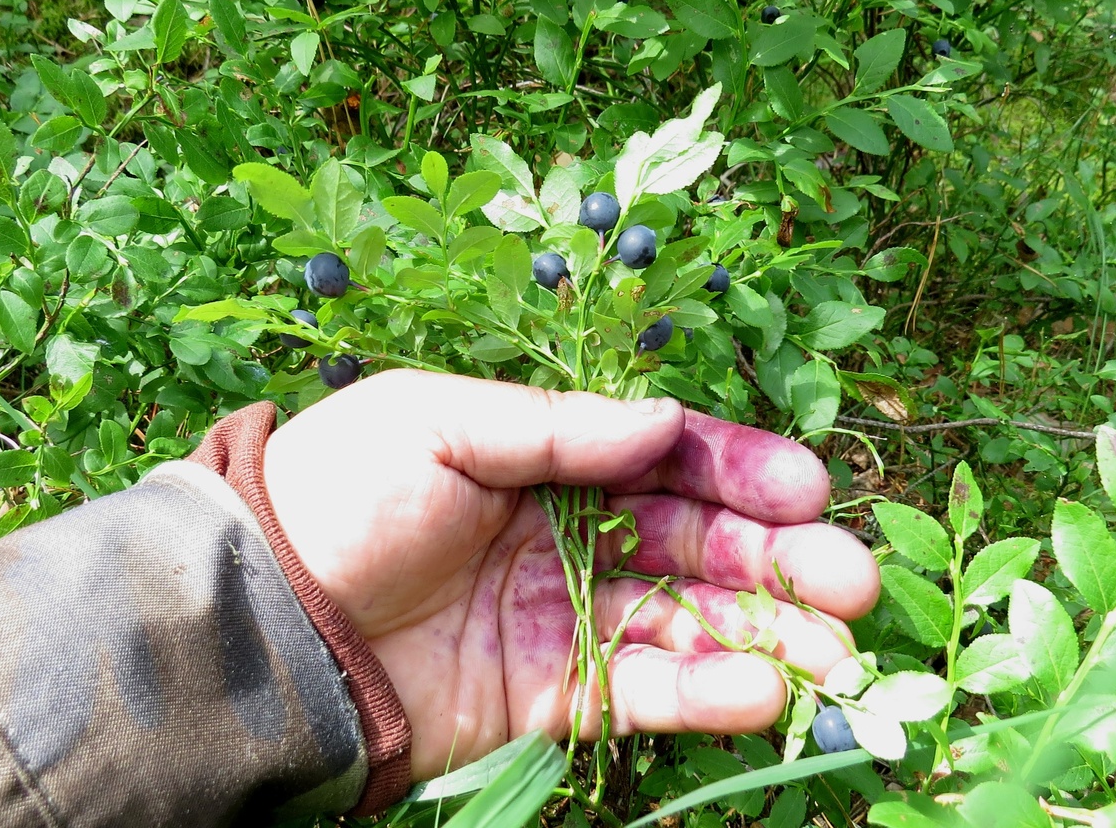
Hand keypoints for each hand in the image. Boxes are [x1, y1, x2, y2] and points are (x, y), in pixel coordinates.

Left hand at [263, 371, 879, 779]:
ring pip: (686, 624)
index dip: (738, 471)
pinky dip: (705, 695)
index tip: (807, 488)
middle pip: (696, 544)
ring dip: (764, 635)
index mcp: (547, 459)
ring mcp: (565, 617)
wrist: (263, 613)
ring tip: (835, 652)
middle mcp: (570, 535)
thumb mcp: (440, 423)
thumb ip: (558, 427)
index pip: (665, 460)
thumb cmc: (342, 493)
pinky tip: (763, 692)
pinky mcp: (549, 693)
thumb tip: (667, 421)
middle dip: (777, 559)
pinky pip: (641, 693)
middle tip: (853, 579)